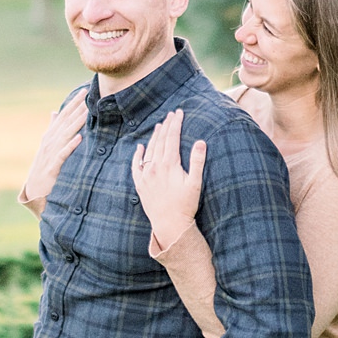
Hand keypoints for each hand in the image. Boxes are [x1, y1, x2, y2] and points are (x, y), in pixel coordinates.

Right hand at [21, 88, 87, 212]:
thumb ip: (52, 129)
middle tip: (90, 95)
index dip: (73, 103)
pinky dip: (70, 146)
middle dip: (77, 108)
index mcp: (50, 136)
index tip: (84, 91)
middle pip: (65, 122)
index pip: (63, 115)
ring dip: (76, 123)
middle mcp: (49, 142)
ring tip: (88, 111)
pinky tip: (79, 138)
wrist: (34, 190)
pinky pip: (62, 155)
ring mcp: (50, 154)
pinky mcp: (52, 167)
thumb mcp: (47, 146)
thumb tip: (54, 112)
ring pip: (65, 135)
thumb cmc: (43, 166)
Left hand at [130, 109, 205, 248]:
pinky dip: (138, 155)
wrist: (169, 224)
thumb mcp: (195, 183)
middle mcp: (155, 167)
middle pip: (160, 141)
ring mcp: (145, 175)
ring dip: (154, 137)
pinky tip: (140, 148)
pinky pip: (136, 166)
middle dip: (166, 126)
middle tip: (171, 115)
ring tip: (159, 126)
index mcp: (169, 164)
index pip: (172, 138)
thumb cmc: (185, 205)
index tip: (179, 113)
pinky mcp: (140, 184)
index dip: (176, 124)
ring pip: (149, 150)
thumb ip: (197, 162)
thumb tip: (201, 142)